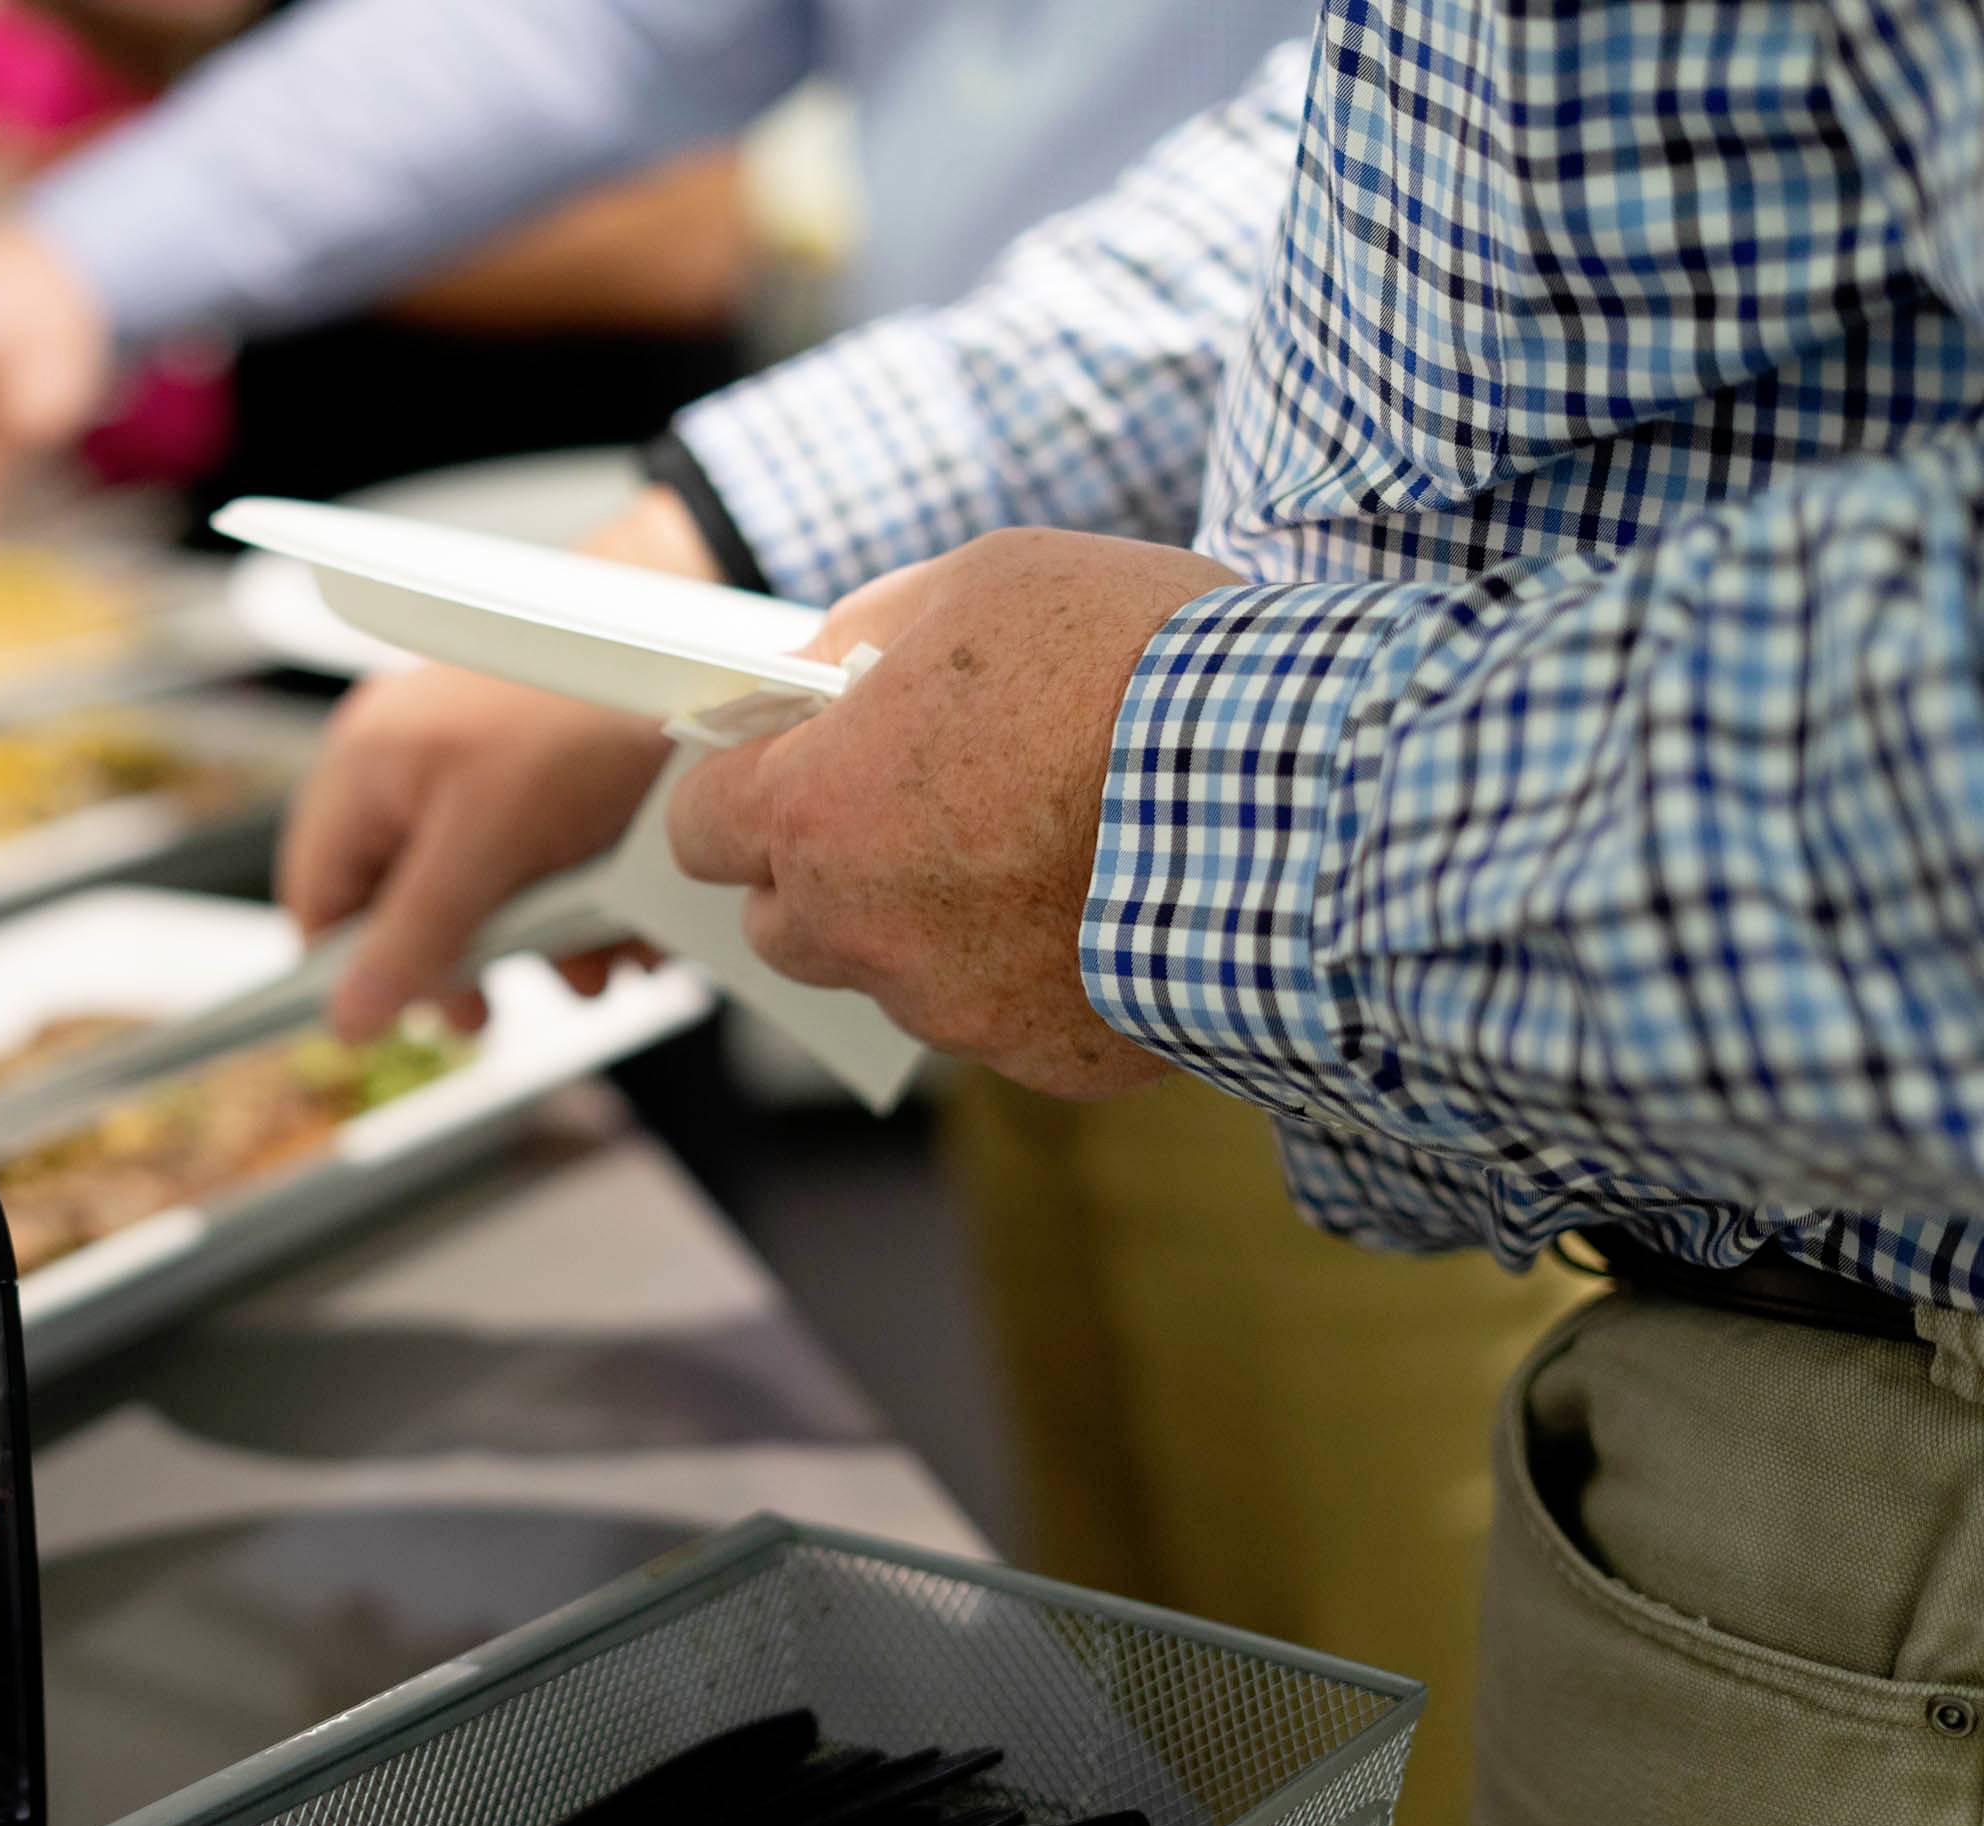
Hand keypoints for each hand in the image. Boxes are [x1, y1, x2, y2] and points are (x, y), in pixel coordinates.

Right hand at [274, 487, 712, 1037]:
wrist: (691, 640)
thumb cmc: (576, 714)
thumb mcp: (487, 845)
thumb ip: (414, 935)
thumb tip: (347, 1017)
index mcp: (366, 771)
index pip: (320, 898)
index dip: (355, 969)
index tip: (411, 1018)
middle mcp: (410, 768)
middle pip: (406, 906)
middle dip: (468, 965)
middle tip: (495, 1011)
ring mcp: (478, 772)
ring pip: (487, 896)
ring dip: (544, 946)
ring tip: (596, 966)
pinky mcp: (545, 778)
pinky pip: (545, 866)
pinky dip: (585, 905)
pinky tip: (630, 928)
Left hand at [667, 528, 1239, 1096]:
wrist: (1307, 795)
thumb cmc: (1140, 668)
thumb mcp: (983, 580)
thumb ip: (870, 631)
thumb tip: (820, 668)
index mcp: (818, 809)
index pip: (702, 825)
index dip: (738, 791)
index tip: (777, 769)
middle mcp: (863, 929)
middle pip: (784, 918)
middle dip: (826, 866)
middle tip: (918, 801)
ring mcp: (953, 1009)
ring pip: (896, 972)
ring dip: (935, 921)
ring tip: (1041, 842)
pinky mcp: (1045, 1061)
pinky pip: (1006, 1016)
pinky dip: (1037, 970)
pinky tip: (1110, 900)